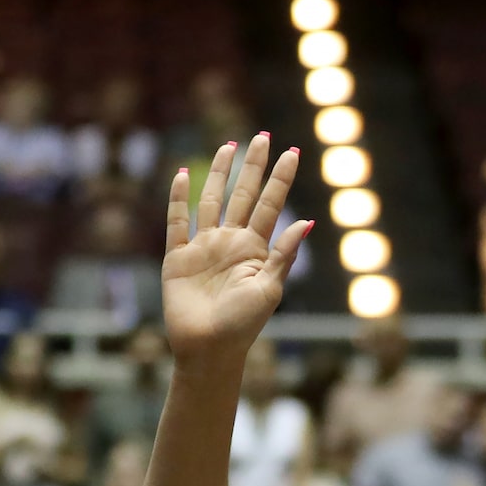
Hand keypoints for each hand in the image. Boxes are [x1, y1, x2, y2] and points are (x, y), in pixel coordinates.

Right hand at [162, 136, 313, 363]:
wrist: (209, 349)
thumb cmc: (243, 325)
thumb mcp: (270, 289)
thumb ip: (284, 254)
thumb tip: (307, 221)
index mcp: (256, 250)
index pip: (271, 205)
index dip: (280, 179)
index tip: (292, 152)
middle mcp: (231, 243)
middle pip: (243, 195)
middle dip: (253, 167)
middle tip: (262, 137)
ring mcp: (204, 248)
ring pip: (211, 201)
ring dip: (218, 174)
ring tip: (229, 146)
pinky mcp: (178, 257)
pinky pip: (177, 222)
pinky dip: (178, 198)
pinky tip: (183, 175)